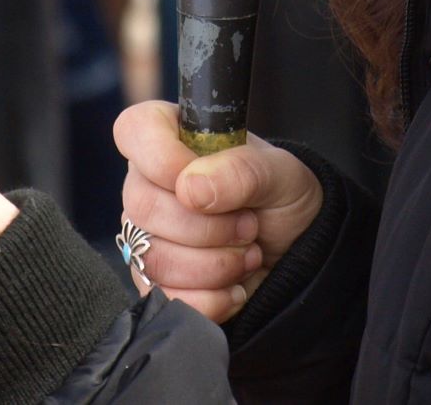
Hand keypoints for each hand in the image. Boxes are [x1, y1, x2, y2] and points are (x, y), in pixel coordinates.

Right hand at [113, 101, 322, 323]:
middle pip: (142, 206)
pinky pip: (164, 297)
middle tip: (249, 225)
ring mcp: (146, 235)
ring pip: (153, 257)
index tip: (197, 183)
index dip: (160, 158)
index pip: (135, 130)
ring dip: (215, 264)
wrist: (296, 252)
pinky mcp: (154, 281)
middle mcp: (150, 184)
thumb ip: (241, 171)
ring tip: (248, 253)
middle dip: (208, 226)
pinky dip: (210, 299)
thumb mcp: (280, 173)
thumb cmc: (282, 196)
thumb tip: (190, 189)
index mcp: (173, 138)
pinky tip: (235, 287)